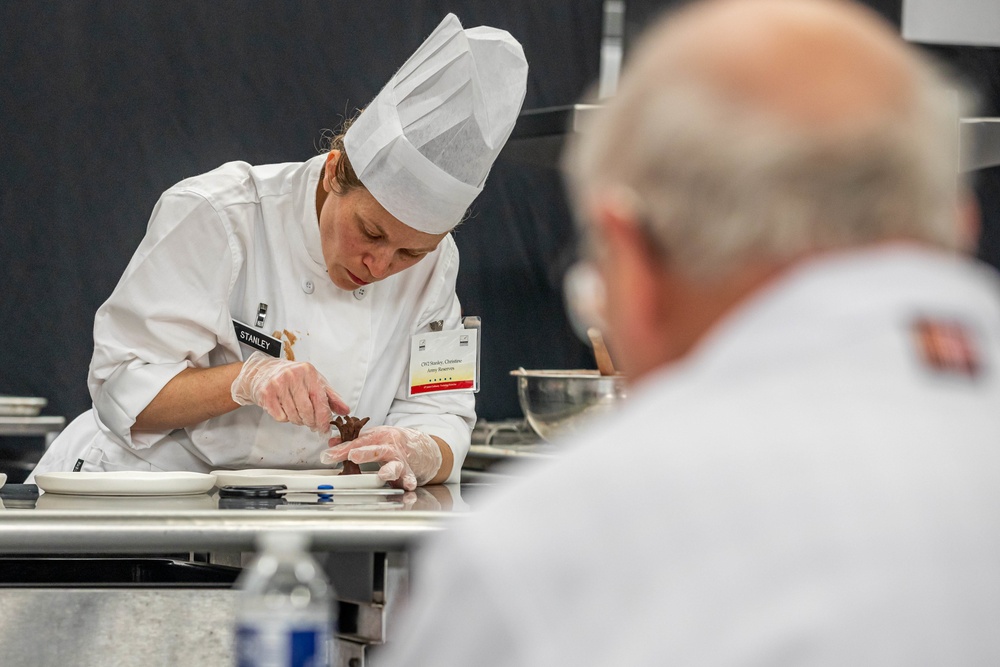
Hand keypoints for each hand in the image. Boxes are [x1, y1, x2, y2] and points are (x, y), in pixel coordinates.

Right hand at [231, 351, 348, 432]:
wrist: (263, 372)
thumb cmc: (292, 377)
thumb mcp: (315, 381)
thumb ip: (331, 397)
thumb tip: (345, 410)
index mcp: (308, 372)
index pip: (320, 400)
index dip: (324, 418)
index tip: (325, 429)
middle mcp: (293, 376)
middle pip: (307, 411)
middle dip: (311, 422)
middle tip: (311, 424)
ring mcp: (278, 384)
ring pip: (294, 416)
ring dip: (298, 420)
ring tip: (297, 413)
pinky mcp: (266, 393)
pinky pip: (280, 416)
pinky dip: (285, 418)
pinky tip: (284, 408)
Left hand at [320, 426, 442, 490]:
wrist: (418, 446)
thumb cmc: (391, 442)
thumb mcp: (372, 437)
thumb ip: (352, 441)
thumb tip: (331, 444)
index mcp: (379, 436)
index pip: (358, 442)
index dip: (342, 449)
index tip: (327, 456)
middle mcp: (390, 447)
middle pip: (377, 449)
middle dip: (365, 453)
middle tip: (353, 456)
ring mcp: (401, 460)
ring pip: (395, 464)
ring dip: (388, 470)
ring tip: (382, 475)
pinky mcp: (409, 472)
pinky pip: (410, 477)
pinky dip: (409, 482)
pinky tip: (408, 487)